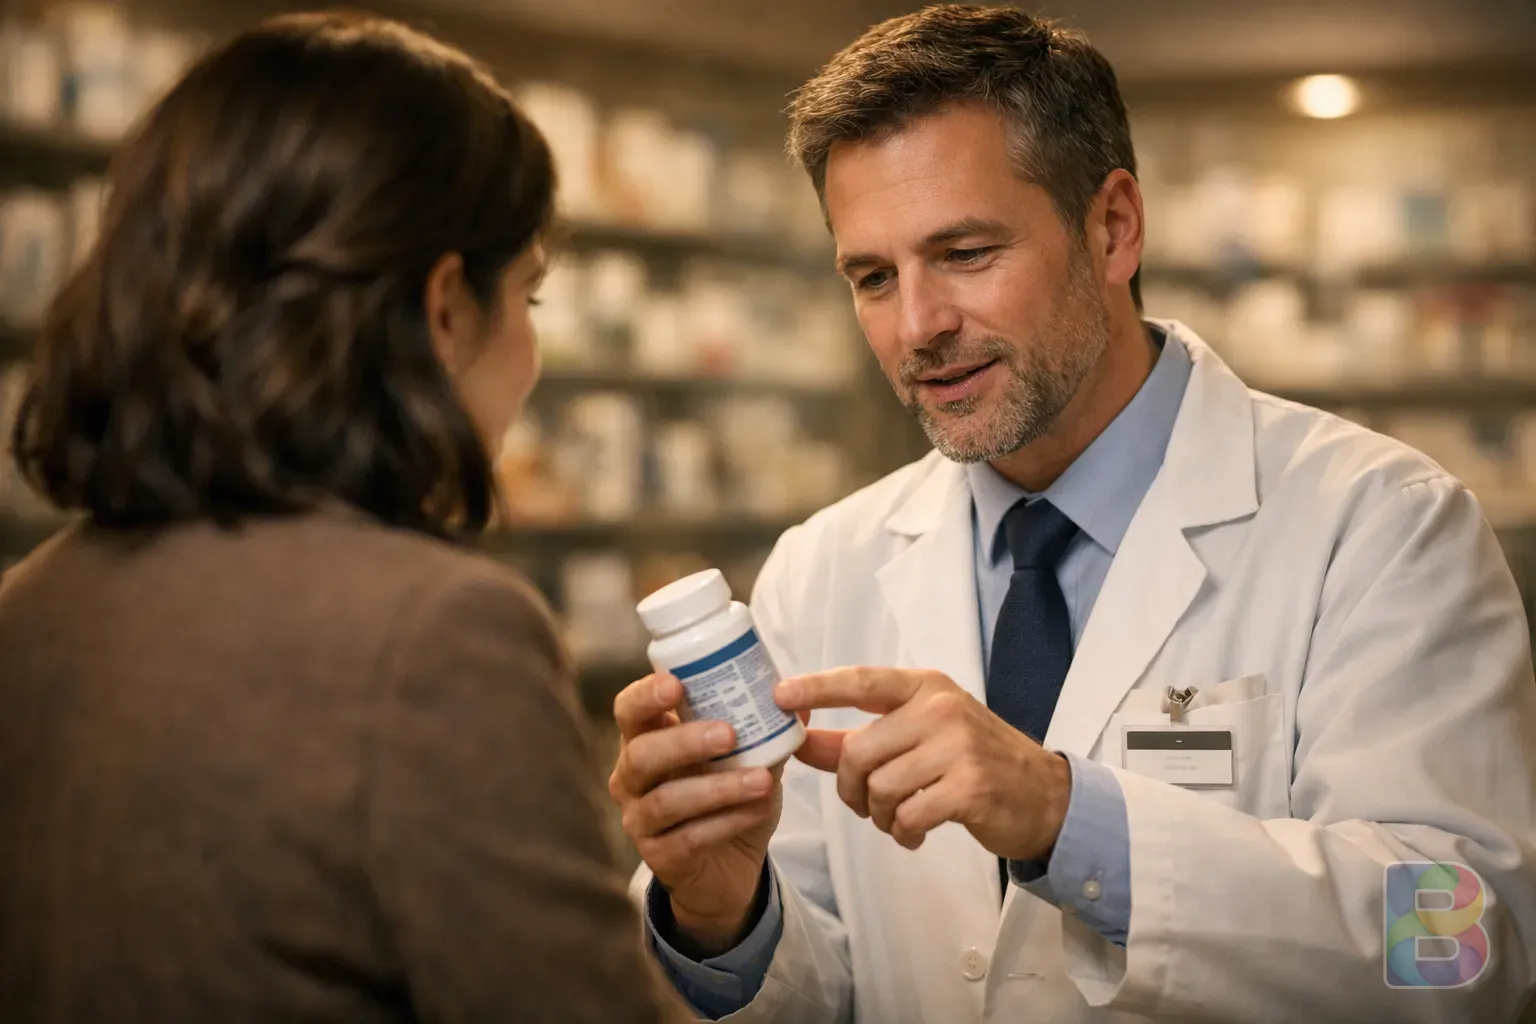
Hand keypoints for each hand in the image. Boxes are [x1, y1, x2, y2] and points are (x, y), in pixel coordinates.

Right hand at [608, 673, 783, 955]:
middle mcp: (631, 778)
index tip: (676, 684)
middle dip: (685, 741)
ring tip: (762, 780)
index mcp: (646, 739)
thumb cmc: (728, 797)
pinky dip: (728, 821)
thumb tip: (798, 702)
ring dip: (718, 788)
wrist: (728, 867)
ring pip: (666, 801)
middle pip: (641, 754)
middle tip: (729, 734)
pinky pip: (688, 837)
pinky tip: (759, 809)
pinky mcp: (659, 857)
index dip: (646, 695)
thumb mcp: (746, 757)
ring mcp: (639, 819)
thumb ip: (763, 729)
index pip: (629, 709)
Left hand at [775, 667, 1071, 860]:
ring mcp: (959, 746)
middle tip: (864, 805)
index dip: (817, 688)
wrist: (1045, 797)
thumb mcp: (919, 737)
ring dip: (879, 815)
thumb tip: (801, 742)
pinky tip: (915, 833)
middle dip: (851, 789)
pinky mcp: (970, 787)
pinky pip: (907, 816)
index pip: (862, 681)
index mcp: (926, 687)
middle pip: (859, 752)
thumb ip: (857, 740)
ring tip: (898, 818)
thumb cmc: (974, 762)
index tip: (778, 696)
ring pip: (880, 788)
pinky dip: (902, 832)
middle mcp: (941, 709)